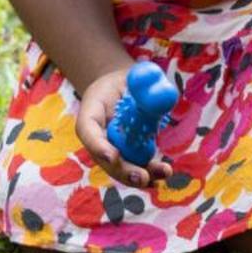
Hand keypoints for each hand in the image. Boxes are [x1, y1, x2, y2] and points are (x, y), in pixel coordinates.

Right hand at [73, 63, 158, 189]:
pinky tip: (163, 174)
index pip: (88, 131)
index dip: (99, 146)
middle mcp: (98, 137)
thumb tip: (161, 98)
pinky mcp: (129, 153)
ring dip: (141, 175)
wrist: (126, 87)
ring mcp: (113, 148)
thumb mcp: (136, 75)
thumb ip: (146, 85)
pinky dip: (150, 172)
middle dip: (124, 170)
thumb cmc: (128, 80)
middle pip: (106, 159)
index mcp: (91, 113)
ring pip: (122, 167)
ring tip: (163, 174)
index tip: (113, 156)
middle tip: (142, 176)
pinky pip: (137, 165)